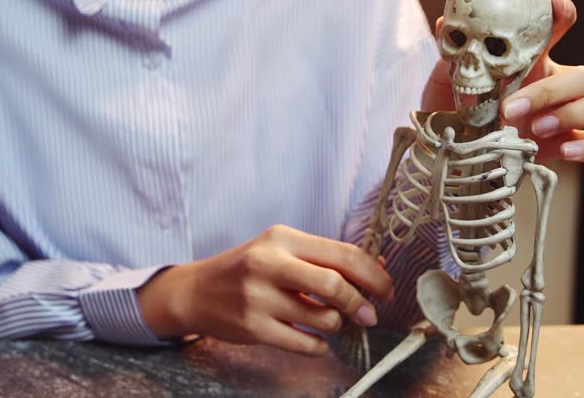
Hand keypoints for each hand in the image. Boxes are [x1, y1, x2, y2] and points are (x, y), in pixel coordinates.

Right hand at [137, 225, 393, 355]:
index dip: (373, 274)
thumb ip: (321, 258)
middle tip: (370, 316)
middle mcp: (269, 264)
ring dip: (337, 324)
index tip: (387, 289)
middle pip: (334, 285)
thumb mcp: (279, 250)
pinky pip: (305, 344)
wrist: (196, 291)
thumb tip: (376, 269)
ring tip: (328, 321)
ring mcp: (259, 298)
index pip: (341, 253)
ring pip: (323, 318)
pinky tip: (314, 339)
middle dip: (362, 304)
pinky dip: (319, 346)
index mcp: (282, 238)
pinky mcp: (254, 328)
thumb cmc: (245, 269)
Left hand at [422, 0, 583, 161]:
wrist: (447, 152)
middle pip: (580, 76)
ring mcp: (560, 115)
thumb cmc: (451, 113)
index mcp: (528, 64)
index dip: (561, 18)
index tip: (557, 7)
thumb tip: (442, 24)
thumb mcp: (446, 85)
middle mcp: (551, 85)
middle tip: (510, 110)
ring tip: (536, 129)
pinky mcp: (564, 145)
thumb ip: (451, 60)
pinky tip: (565, 151)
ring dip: (571, 114)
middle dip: (549, 92)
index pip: (554, 33)